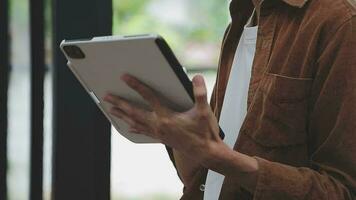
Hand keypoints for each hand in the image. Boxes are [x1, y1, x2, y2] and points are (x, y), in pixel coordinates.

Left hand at [104, 74, 223, 164]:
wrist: (206, 152)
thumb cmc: (204, 133)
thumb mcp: (204, 111)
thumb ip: (200, 93)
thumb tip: (196, 78)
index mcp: (167, 117)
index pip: (148, 97)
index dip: (136, 86)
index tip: (125, 78)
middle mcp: (159, 125)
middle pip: (134, 112)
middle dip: (119, 103)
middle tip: (107, 96)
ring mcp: (158, 133)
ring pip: (135, 123)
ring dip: (122, 116)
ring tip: (111, 110)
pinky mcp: (161, 138)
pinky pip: (143, 132)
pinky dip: (134, 128)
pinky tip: (129, 127)